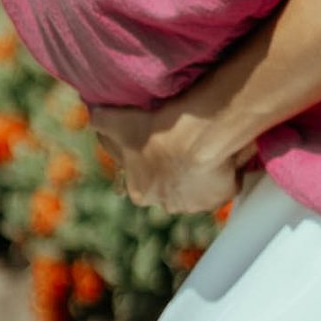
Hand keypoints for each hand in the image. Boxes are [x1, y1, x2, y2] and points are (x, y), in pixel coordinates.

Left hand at [89, 101, 254, 216]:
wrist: (193, 134)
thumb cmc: (154, 129)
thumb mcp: (117, 121)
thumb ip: (102, 122)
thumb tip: (94, 117)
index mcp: (141, 191)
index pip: (143, 182)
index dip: (151, 164)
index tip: (159, 146)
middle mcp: (167, 204)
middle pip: (170, 189)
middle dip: (175, 173)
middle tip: (183, 147)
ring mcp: (196, 204)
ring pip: (198, 189)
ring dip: (201, 174)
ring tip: (204, 148)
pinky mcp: (222, 196)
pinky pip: (224, 183)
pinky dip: (225, 171)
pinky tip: (222, 153)